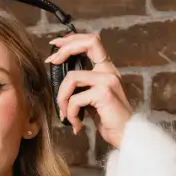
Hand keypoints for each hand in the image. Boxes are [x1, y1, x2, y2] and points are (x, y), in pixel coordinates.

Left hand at [45, 32, 132, 148]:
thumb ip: (80, 85)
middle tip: (50, 62)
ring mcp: (108, 80)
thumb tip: (57, 76)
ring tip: (66, 115)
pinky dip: (71, 113)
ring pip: (72, 78)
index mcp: (106, 69)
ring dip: (62, 99)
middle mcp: (109, 71)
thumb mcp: (91, 98)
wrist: (125, 136)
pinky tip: (77, 125)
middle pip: (88, 43)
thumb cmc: (107, 119)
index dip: (72, 39)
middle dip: (64, 49)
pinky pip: (75, 99)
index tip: (55, 46)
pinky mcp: (104, 93)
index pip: (92, 41)